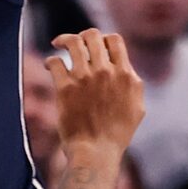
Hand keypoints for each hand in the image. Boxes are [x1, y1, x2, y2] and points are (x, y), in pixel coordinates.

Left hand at [49, 29, 144, 154]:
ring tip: (57, 44)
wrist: (96, 153)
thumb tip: (125, 68)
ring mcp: (84, 78)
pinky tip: (50, 65)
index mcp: (125, 75)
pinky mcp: (65, 88)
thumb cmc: (117, 134)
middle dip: (82, 36)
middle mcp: (105, 72)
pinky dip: (51, 60)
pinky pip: (55, 61)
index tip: (95, 46)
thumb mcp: (137, 107)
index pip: (114, 40)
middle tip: (74, 42)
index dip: (104, 39)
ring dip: (63, 40)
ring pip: (72, 42)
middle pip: (92, 35)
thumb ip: (132, 83)